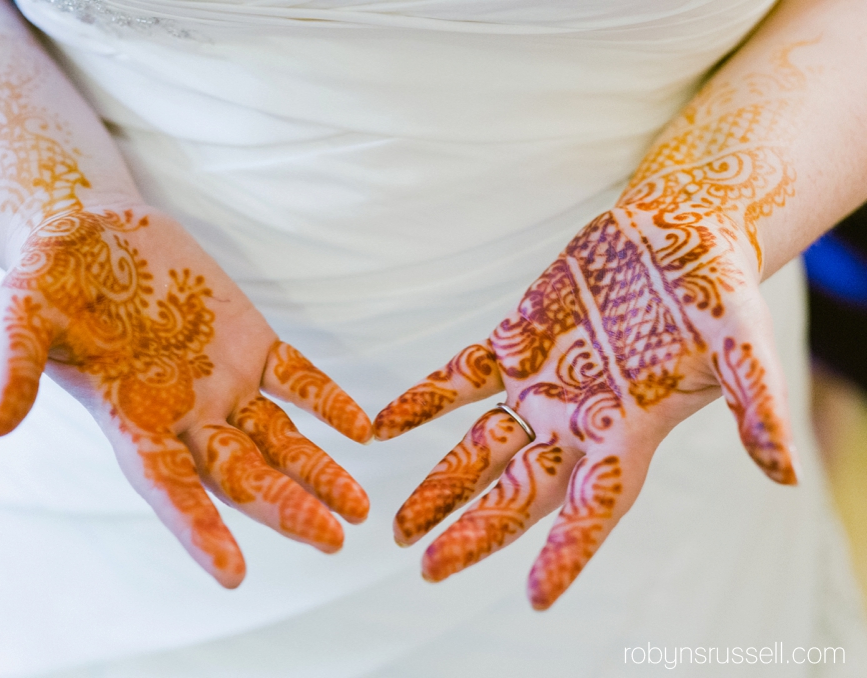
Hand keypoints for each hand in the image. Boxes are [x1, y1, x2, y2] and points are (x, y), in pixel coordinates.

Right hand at [0, 205, 372, 587]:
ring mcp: (219, 381)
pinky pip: (296, 380)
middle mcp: (180, 412)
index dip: (197, 529)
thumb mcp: (18, 314)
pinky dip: (327, 402)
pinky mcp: (248, 342)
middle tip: (331, 539)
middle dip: (284, 507)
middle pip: (239, 473)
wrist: (85, 229)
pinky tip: (361, 428)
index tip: (232, 573)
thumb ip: (12, 368)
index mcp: (128, 418)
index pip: (168, 486)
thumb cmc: (44, 277)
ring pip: (278, 439)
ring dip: (318, 472)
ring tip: (359, 508)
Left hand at [375, 207, 789, 608]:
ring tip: (397, 528)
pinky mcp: (515, 344)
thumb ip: (757, 406)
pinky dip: (421, 401)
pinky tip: (381, 426)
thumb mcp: (743, 344)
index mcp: (628, 431)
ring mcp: (541, 385)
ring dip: (440, 485)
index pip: (594, 508)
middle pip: (519, 492)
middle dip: (476, 532)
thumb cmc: (718, 291)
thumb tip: (785, 473)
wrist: (682, 233)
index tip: (536, 599)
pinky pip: (458, 381)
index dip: (568, 552)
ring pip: (479, 449)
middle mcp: (577, 420)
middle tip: (427, 570)